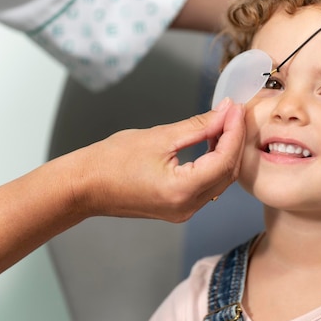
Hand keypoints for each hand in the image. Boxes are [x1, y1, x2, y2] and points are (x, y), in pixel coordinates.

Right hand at [72, 98, 244, 222]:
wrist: (84, 187)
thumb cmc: (111, 161)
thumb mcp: (159, 136)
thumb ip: (198, 126)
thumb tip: (225, 112)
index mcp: (182, 190)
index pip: (224, 159)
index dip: (234, 131)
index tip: (236, 109)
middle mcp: (187, 207)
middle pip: (228, 172)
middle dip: (235, 140)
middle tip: (234, 113)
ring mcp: (184, 211)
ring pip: (221, 180)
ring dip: (226, 152)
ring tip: (225, 124)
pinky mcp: (179, 208)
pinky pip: (208, 186)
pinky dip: (214, 164)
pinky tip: (212, 142)